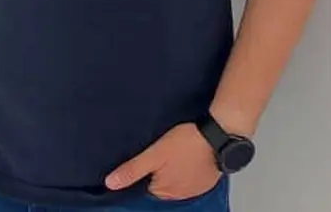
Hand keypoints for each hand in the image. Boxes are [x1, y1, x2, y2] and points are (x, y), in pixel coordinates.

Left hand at [105, 123, 220, 200]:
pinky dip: (188, 168)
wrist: (219, 134)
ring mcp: (195, 189)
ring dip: (174, 170)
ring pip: (177, 180)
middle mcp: (179, 195)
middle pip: (161, 184)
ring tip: (175, 151)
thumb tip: (110, 183)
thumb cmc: (186, 143)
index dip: (144, 172)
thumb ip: (133, 169)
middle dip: (159, 171)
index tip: (147, 159)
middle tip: (162, 151)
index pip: (145, 186)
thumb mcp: (154, 154)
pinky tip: (188, 155)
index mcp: (164, 192)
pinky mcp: (207, 180)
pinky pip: (191, 177)